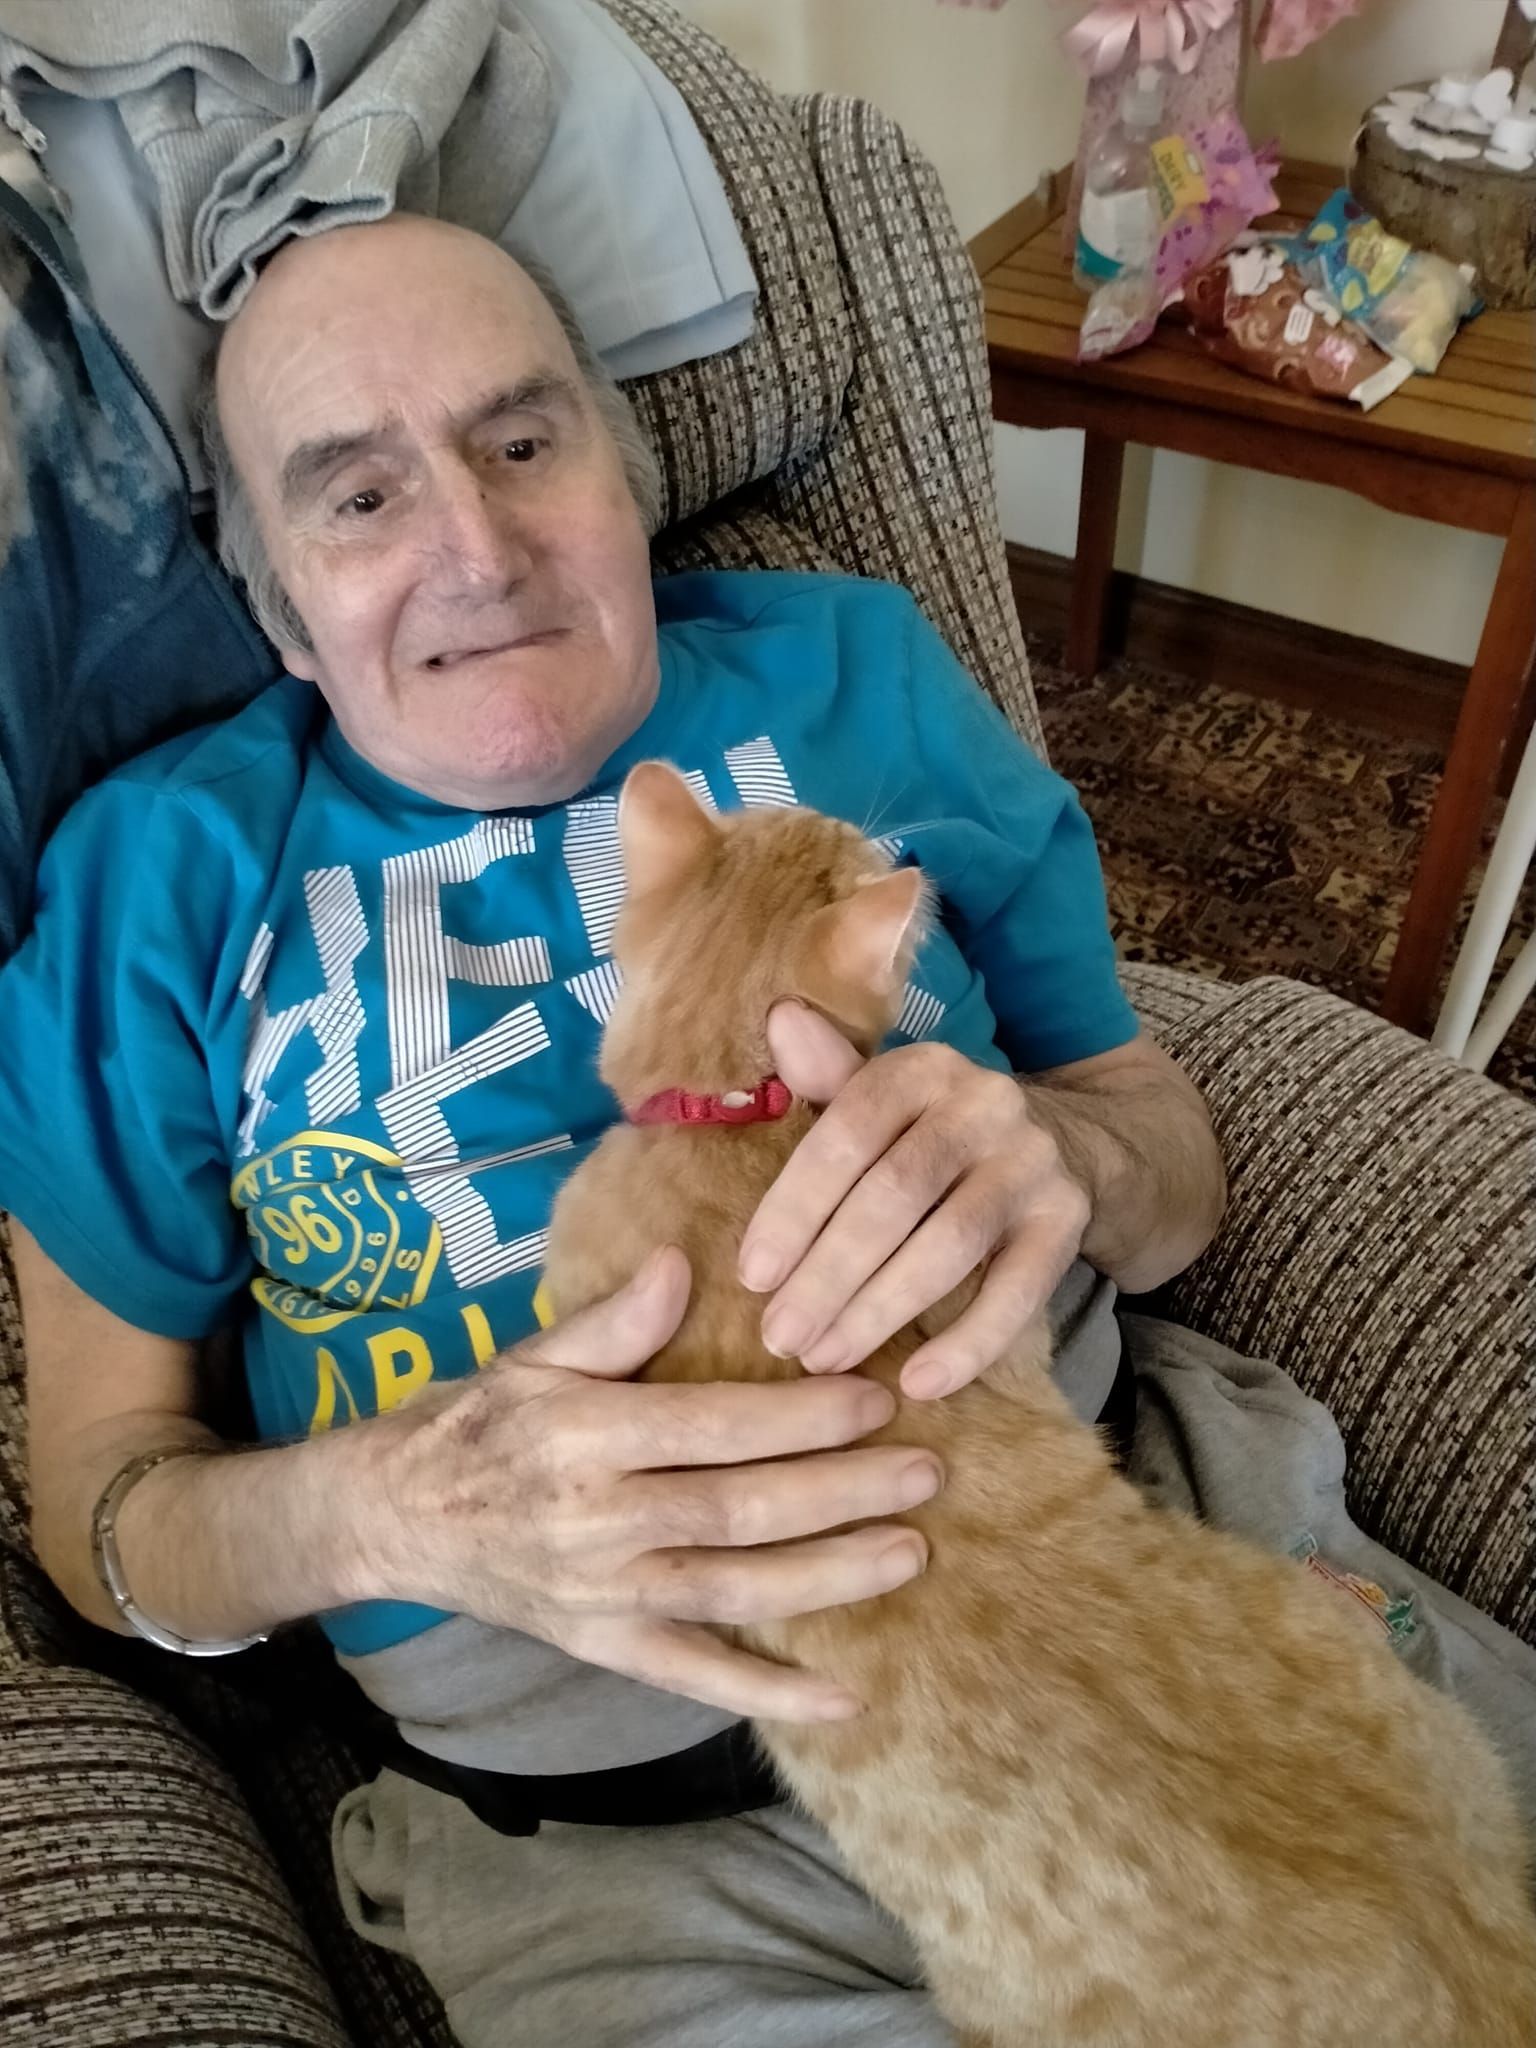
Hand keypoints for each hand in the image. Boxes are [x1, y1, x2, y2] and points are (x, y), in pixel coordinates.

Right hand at [370, 1247, 939, 1723]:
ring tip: (910, 1552)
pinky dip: (770, 1693)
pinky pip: (695, 1677)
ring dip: (829, 1577)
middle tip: (925, 1472)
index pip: (715, 1427)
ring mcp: (603, 1594)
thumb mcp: (534, 1355)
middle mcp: (598, 1519)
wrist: (394, 1516)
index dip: (802, 1416)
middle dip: (842, 1492)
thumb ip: (615, 1321)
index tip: (877, 1397)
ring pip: (735, 1591)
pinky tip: (847, 1698)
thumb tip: (684, 1263)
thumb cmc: (476, 1422)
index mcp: (584, 1434)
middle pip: (741, 1510)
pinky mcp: (604, 1646)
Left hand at [738, 1003, 1090, 1400]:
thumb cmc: (940, 1133)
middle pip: (893, 1195)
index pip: (847, 1132)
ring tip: (825, 1359)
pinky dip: (968, 1343)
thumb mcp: (888, 1098)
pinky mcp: (1069, 1218)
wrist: (1077, 1144)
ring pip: (949, 1244)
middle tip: (780, 1337)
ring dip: (879, 1310)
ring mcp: (1031, 1161)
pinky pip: (1018, 1291)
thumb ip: (830, 1076)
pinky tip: (919, 1382)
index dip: (795, 1207)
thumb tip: (779, 1017)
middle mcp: (983, 1102)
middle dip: (828, 1274)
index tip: (752, 1275)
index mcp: (921, 1067)